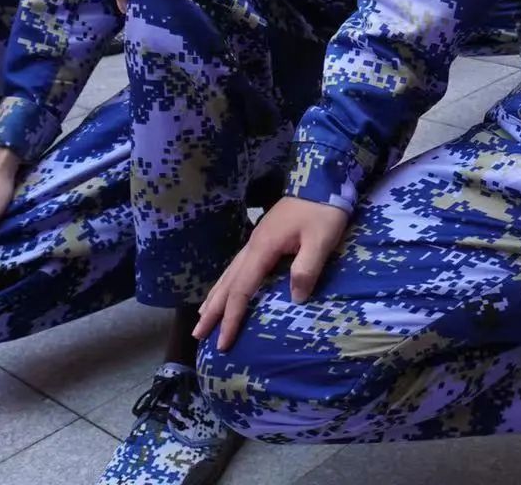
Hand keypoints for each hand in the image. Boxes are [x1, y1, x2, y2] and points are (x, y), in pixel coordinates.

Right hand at [194, 196, 349, 350]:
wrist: (320, 179)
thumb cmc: (322, 211)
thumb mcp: (321, 240)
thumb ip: (307, 268)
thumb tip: (295, 299)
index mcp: (263, 249)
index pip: (242, 290)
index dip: (232, 318)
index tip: (223, 342)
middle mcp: (253, 246)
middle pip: (227, 283)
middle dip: (213, 311)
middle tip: (198, 335)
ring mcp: (255, 240)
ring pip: (229, 273)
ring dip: (215, 296)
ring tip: (202, 316)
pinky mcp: (262, 237)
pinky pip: (237, 266)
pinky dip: (226, 282)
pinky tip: (225, 288)